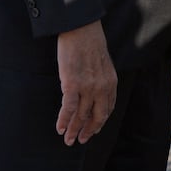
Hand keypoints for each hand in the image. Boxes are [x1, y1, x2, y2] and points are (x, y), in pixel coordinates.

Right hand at [56, 20, 116, 144]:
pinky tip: (60, 129)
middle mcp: (102, 87)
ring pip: (81, 116)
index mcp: (111, 82)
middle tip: (80, 140)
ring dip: (74, 130)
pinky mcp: (72, 84)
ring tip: (68, 140)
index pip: (107, 109)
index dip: (99, 122)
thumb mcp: (103, 64)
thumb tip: (93, 92)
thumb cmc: (89, 44)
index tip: (93, 131)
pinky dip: (63, 121)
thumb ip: (101, 79)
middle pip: (96, 116)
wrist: (81, 29)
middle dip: (88, 131)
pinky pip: (68, 109)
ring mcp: (88, 87)